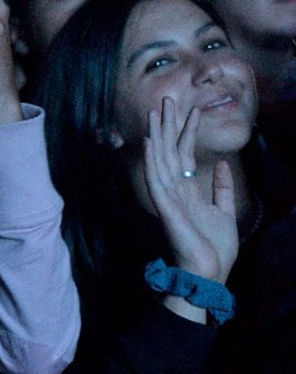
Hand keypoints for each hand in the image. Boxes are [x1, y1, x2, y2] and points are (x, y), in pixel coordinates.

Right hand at [143, 97, 238, 283]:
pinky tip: (149, 142)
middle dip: (169, 125)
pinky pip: (156, 181)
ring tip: (156, 112)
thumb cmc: (215, 249)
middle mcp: (175, 191)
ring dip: (157, 135)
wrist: (210, 274)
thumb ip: (222, 190)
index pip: (185, 155)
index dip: (187, 132)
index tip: (191, 109)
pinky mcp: (166, 209)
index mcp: (188, 191)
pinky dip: (152, 161)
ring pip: (161, 160)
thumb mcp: (225, 213)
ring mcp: (168, 198)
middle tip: (167, 99)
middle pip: (170, 151)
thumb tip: (222, 167)